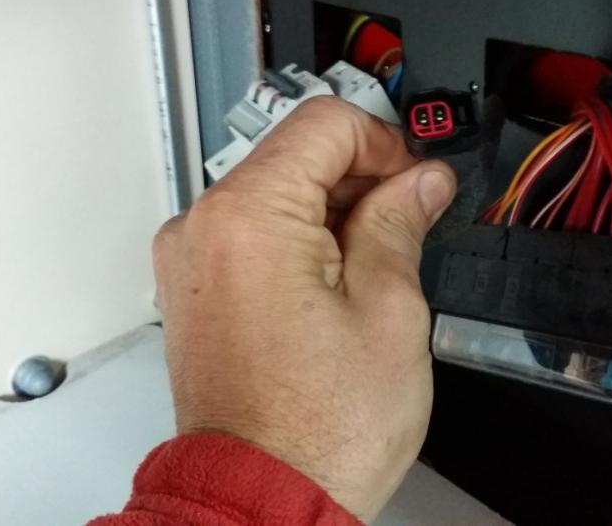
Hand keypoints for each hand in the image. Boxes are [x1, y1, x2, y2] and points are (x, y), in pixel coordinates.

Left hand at [152, 96, 456, 520]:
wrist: (262, 499)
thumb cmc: (318, 431)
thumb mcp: (389, 311)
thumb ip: (401, 224)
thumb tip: (420, 182)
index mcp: (250, 216)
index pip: (325, 123)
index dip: (386, 143)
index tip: (416, 182)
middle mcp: (203, 227)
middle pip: (295, 153)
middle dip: (360, 181)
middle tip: (407, 229)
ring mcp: (190, 260)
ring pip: (274, 193)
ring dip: (331, 214)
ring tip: (372, 276)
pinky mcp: (193, 290)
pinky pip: (249, 234)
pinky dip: (296, 243)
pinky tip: (334, 291)